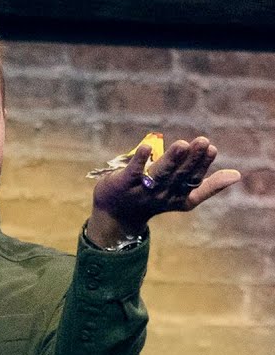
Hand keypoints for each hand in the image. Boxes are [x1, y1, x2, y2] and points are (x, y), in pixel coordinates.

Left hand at [89, 136, 241, 244]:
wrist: (116, 213)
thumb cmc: (155, 198)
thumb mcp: (183, 196)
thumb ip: (209, 186)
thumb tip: (237, 175)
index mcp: (178, 198)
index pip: (193, 181)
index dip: (202, 166)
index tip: (212, 148)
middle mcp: (161, 195)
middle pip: (178, 176)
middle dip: (191, 159)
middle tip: (202, 141)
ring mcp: (142, 190)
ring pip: (159, 174)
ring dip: (171, 159)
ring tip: (182, 144)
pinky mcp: (123, 183)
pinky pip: (132, 171)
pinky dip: (139, 160)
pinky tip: (147, 147)